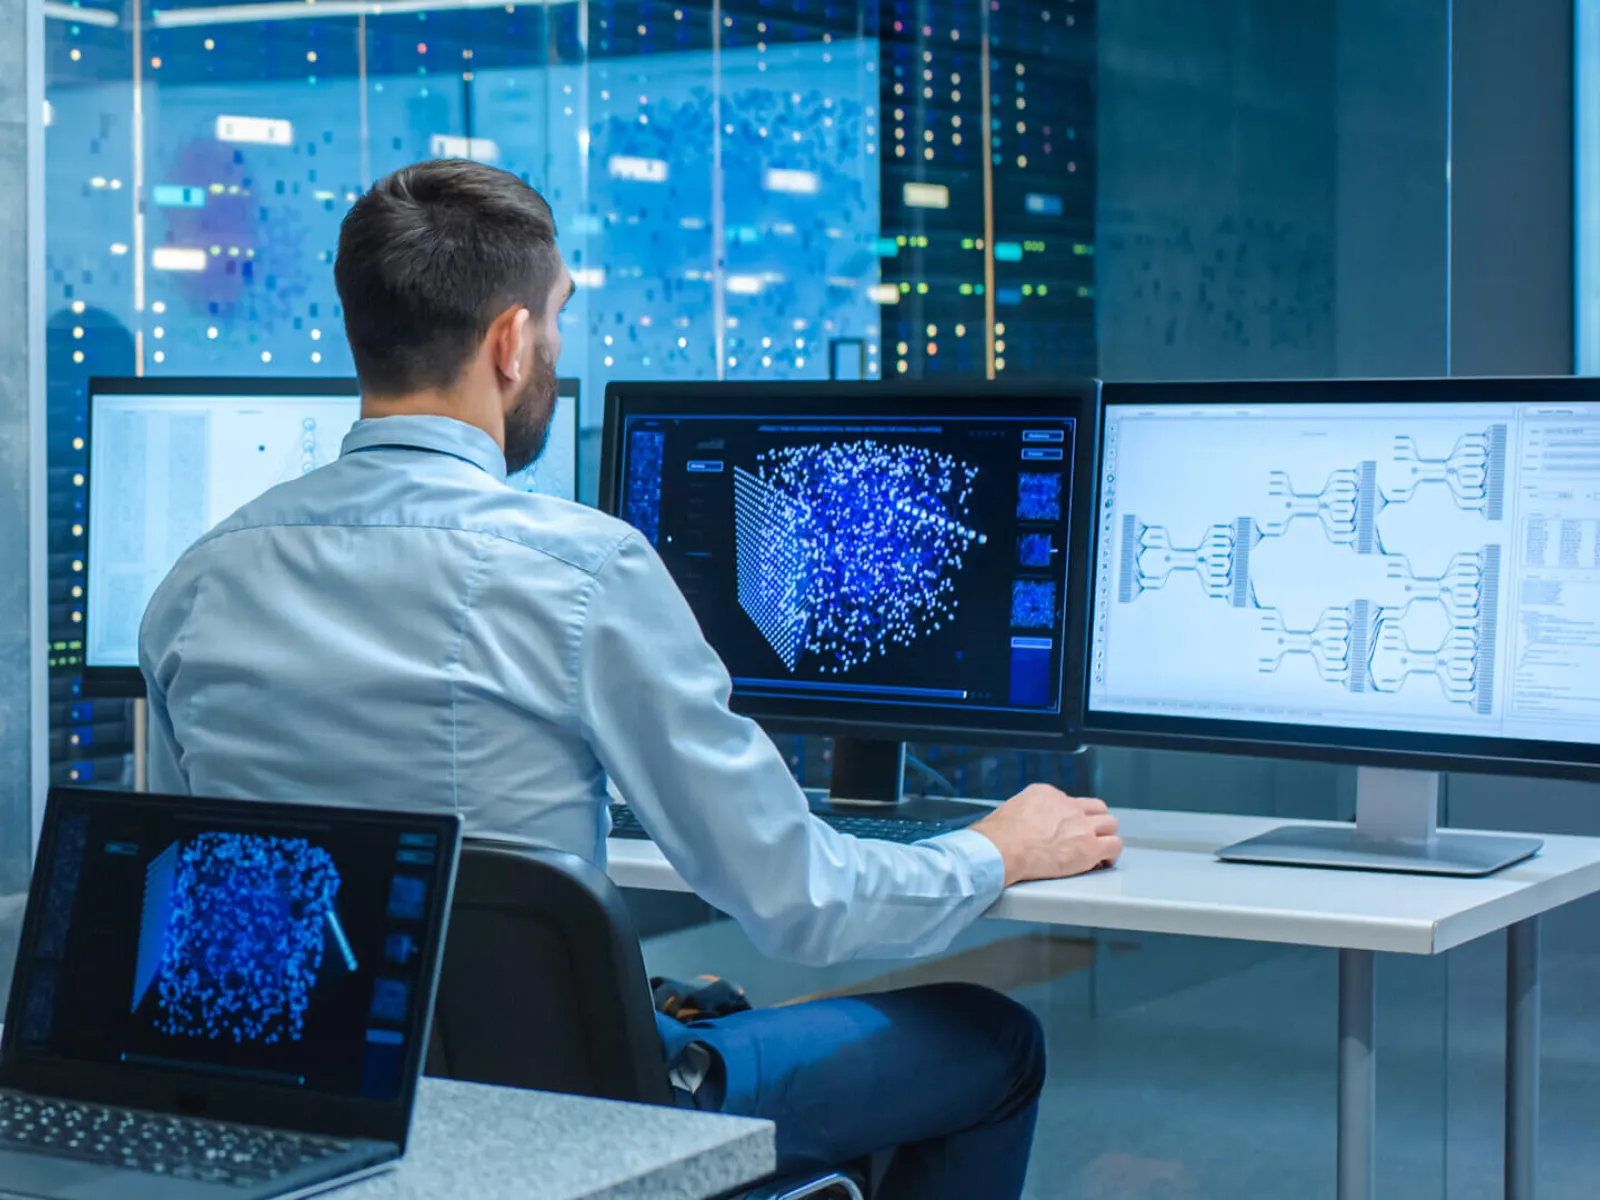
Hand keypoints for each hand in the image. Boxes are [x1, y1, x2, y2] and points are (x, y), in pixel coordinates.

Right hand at [970, 784, 1121, 886]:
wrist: (1003, 848)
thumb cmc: (999, 836)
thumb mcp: (1012, 809)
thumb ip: (1027, 814)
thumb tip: (1024, 826)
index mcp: (1047, 794)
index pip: (1071, 802)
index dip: (1072, 818)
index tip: (1067, 829)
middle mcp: (1068, 805)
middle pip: (1096, 809)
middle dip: (1094, 823)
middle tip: (1088, 837)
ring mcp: (1081, 825)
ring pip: (1110, 824)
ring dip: (1105, 836)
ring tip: (1099, 850)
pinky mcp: (1089, 847)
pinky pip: (1114, 846)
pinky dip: (1111, 854)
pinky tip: (1103, 862)